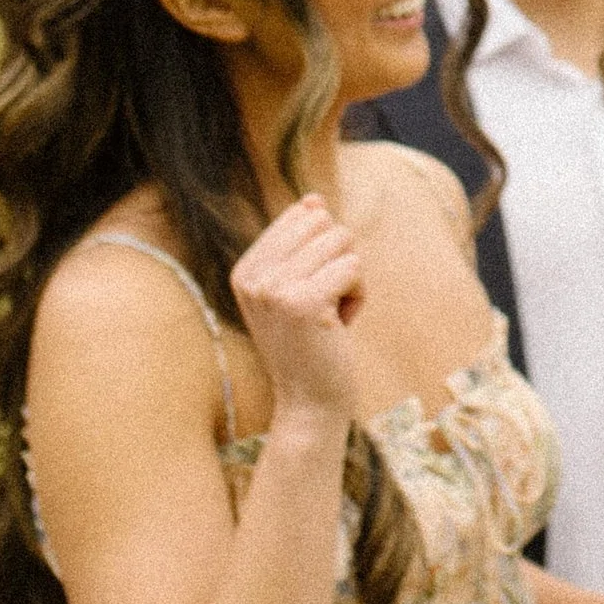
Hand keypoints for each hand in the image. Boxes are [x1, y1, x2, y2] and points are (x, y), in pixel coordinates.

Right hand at [228, 196, 363, 422]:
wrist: (310, 403)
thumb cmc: (311, 343)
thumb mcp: (295, 289)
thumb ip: (301, 244)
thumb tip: (314, 200)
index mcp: (245, 270)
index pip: (305, 215)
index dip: (322, 252)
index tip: (308, 294)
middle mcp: (253, 277)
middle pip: (326, 224)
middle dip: (338, 260)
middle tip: (322, 305)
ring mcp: (274, 290)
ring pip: (342, 242)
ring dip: (350, 279)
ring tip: (329, 316)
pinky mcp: (302, 304)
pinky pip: (354, 268)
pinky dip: (358, 296)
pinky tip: (339, 327)